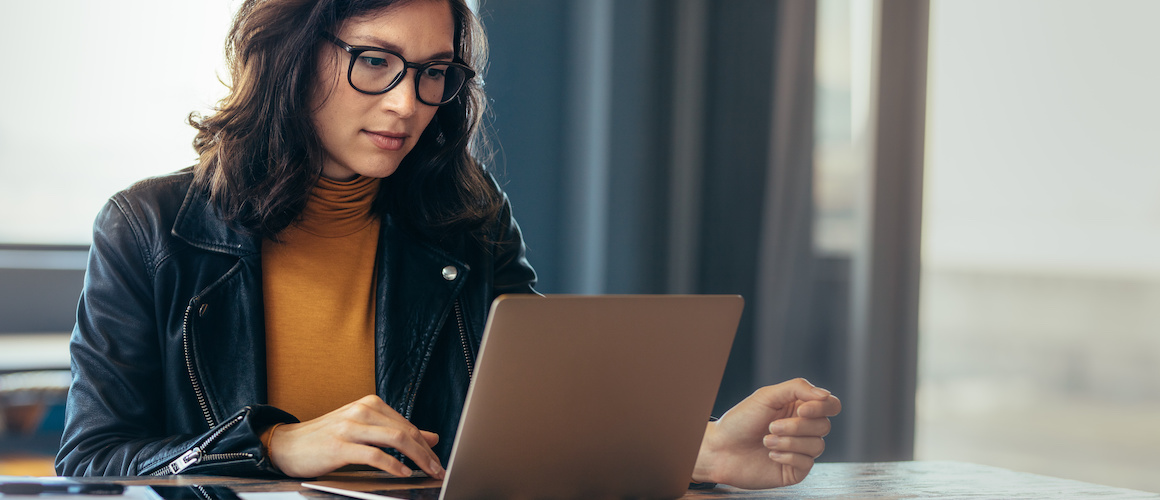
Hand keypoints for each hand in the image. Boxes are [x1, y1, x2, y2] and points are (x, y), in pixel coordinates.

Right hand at [265, 395, 443, 478]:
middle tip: (439, 469)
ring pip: (395, 439)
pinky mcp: (340, 446)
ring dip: (417, 458)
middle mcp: (362, 410)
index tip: (437, 461)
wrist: (287, 444)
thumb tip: (431, 437)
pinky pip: (374, 455)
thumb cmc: (326, 438)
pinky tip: (402, 472)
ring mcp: (350, 426)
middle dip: (427, 453)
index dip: (426, 445)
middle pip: (406, 431)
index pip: (408, 425)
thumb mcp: (364, 430)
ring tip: (427, 472)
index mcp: (370, 404)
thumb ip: (396, 432)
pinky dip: (392, 465)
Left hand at [692, 378, 840, 488]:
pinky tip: (771, 454)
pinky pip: (807, 463)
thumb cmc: (740, 421)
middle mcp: (803, 429)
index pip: (830, 405)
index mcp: (799, 408)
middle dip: (797, 426)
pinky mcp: (795, 470)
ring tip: (766, 440)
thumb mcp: (767, 396)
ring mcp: (800, 450)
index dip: (822, 407)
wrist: (720, 449)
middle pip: (824, 425)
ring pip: (817, 445)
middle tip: (771, 426)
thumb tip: (826, 395)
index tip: (801, 410)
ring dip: (789, 442)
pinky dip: (788, 456)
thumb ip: (798, 389)